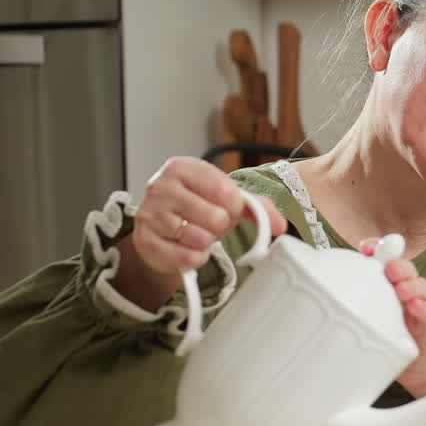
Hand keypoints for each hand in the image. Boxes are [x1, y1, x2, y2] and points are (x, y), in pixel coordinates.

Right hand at [116, 157, 286, 309]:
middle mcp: (161, 186)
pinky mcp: (145, 241)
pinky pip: (186, 257)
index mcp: (182, 167)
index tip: (227, 207)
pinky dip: (195, 258)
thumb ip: (258, 207)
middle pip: (217, 217)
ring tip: (198, 234)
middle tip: (209, 223)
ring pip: (200, 238)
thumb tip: (280, 225)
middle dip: (220, 226)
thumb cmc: (197, 208)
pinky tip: (189, 248)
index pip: (227, 191)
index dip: (234, 207)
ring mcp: (149, 213)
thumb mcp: (227, 200)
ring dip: (207, 242)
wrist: (163, 230)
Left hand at [360, 237, 425, 397]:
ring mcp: (418, 307)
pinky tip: (416, 306)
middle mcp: (403, 292)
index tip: (365, 247)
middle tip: (388, 269)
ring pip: (420, 286)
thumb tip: (309, 293)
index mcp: (385, 286)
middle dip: (396, 264)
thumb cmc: (384, 342)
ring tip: (401, 289)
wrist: (413, 369)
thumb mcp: (361, 321)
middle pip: (404, 269)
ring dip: (411, 284)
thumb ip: (345, 304)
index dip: (376, 249)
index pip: (383, 260)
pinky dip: (424, 307)